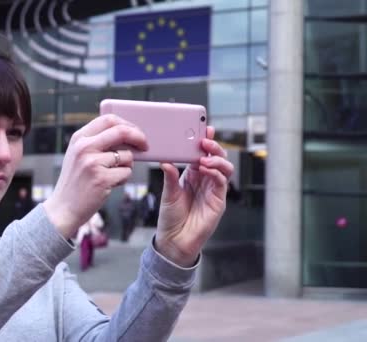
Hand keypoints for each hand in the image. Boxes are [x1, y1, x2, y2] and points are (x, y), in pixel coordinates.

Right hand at [43, 115, 146, 238]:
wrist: (63, 209)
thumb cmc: (76, 182)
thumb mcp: (78, 156)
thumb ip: (96, 142)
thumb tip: (127, 133)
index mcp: (79, 139)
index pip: (108, 120)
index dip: (127, 124)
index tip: (135, 132)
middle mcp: (84, 148)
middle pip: (121, 132)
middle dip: (138, 137)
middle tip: (145, 146)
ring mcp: (92, 163)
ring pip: (127, 156)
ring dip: (126, 166)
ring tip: (110, 176)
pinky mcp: (101, 179)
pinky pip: (126, 172)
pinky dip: (122, 179)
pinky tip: (108, 185)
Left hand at [154, 126, 233, 266]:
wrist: (175, 240)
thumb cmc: (171, 216)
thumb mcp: (168, 192)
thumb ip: (170, 176)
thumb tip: (165, 160)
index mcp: (192, 175)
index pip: (201, 153)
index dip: (205, 141)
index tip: (204, 129)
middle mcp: (205, 180)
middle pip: (216, 157)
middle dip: (213, 146)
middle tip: (205, 140)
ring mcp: (214, 190)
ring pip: (224, 167)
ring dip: (216, 159)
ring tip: (204, 157)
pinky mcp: (219, 201)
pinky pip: (222, 182)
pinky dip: (216, 173)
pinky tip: (206, 169)